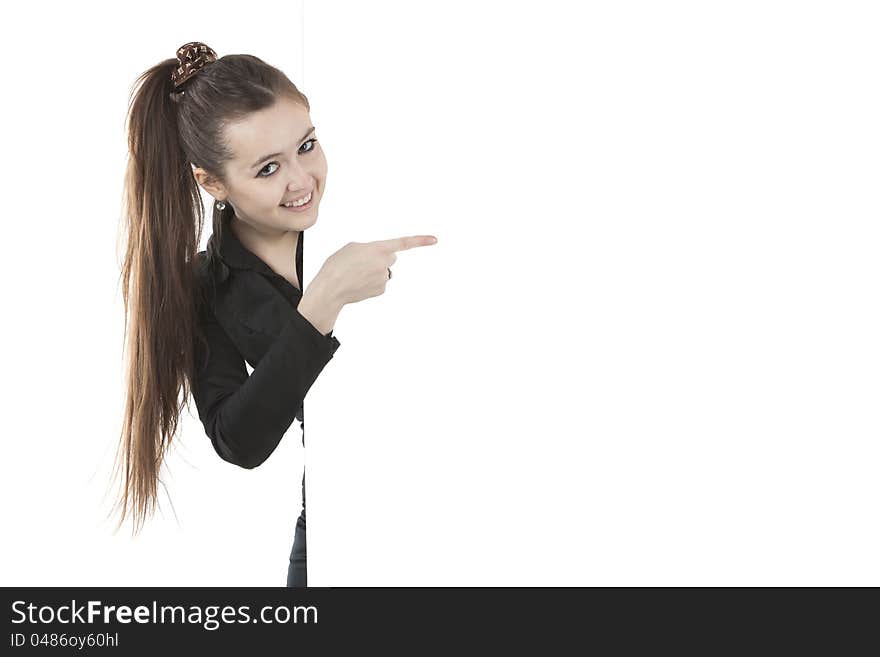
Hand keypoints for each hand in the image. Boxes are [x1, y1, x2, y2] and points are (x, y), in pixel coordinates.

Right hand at [317, 235, 437, 305]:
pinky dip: (371, 282)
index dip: (420, 241)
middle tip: (363, 262)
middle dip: (382, 258)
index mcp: (378, 248)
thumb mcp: (352, 247)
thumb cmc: (337, 265)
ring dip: (374, 271)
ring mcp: (384, 278)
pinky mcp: (381, 289)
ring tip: (356, 274)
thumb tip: (381, 257)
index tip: (435, 240)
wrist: (330, 288)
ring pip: (384, 271)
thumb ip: (371, 248)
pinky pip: (380, 282)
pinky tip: (358, 283)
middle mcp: (384, 263)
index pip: (404, 243)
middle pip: (390, 257)